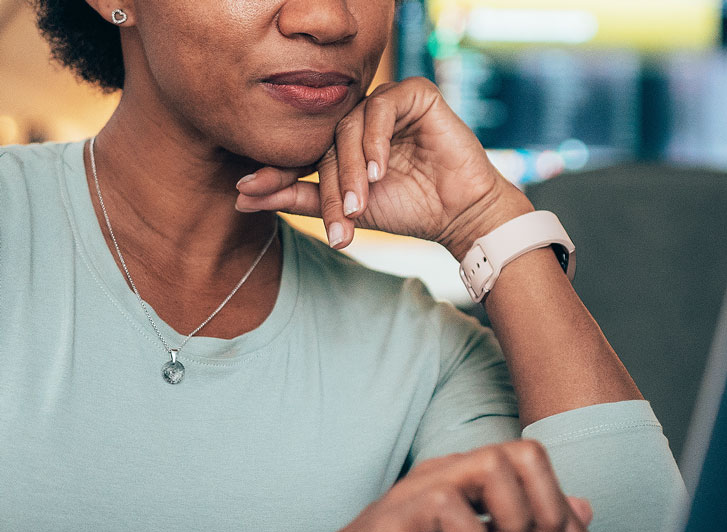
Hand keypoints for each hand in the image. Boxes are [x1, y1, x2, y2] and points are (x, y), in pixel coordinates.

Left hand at [234, 77, 532, 259]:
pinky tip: (379, 170)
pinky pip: (382, 106)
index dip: (278, 171)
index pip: (306, 149)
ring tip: (361, 200)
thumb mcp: (344, 209)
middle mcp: (363, 116)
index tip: (248, 190)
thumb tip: (239, 196)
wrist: (461, 215)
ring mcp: (389, 102)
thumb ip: (295, 198)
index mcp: (344, 139)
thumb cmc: (410, 211)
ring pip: (351, 124)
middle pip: (328, 140)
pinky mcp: (416, 93)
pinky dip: (376, 139)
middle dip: (331, 184)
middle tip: (340, 219)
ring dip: (352, 166)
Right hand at [286, 440, 616, 531]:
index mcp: (475, 480)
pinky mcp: (398, 515)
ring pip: (494, 466)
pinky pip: (447, 504)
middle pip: (527, 454)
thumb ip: (527, 528)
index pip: (543, 481)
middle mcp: (453, 472)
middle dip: (550, 513)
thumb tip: (583, 509)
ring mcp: (424, 487)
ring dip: (515, 521)